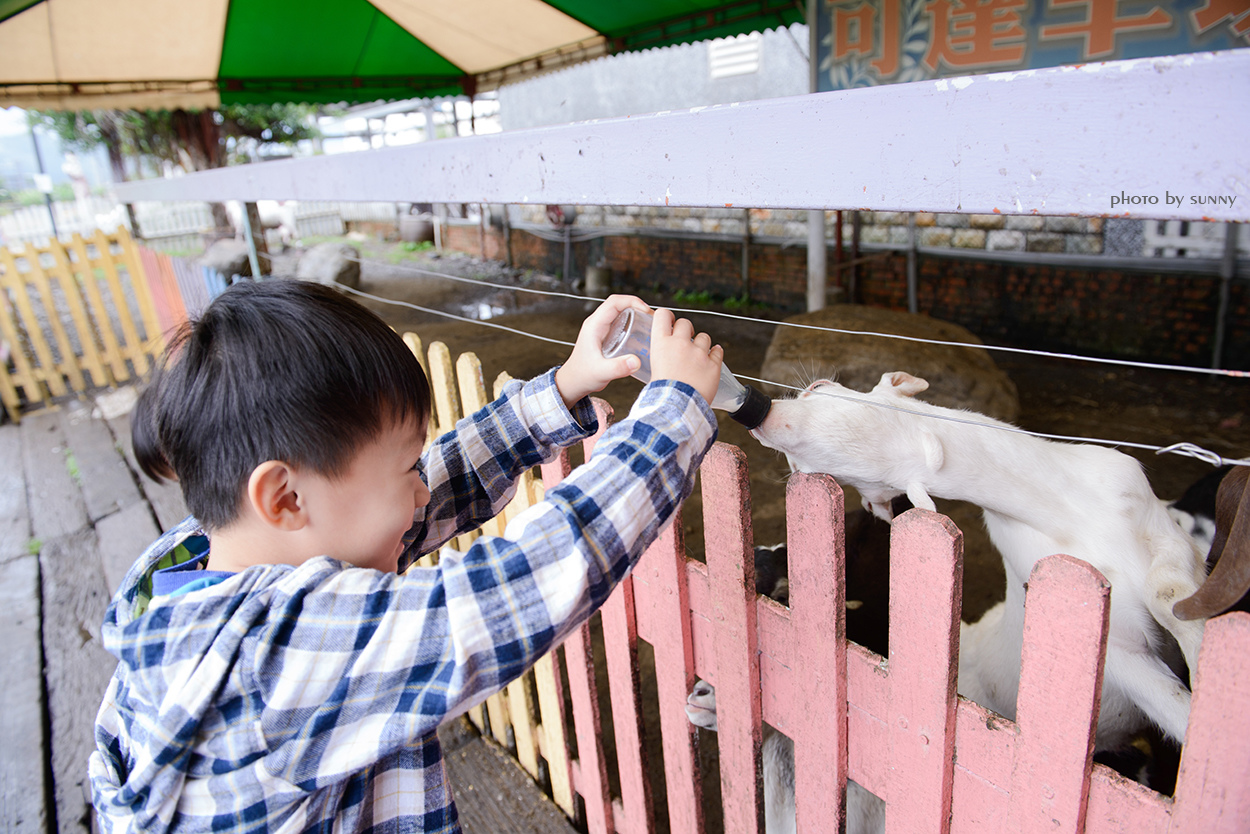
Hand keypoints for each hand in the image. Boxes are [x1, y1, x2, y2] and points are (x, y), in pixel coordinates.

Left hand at [554, 294, 651, 408]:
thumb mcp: (601, 373)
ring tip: (650, 324)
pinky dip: (632, 323)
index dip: (632, 301)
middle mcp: (597, 323)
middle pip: (618, 304)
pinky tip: (642, 334)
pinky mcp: (605, 335)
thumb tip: (636, 361)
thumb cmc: (583, 376)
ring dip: (635, 313)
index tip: (647, 311)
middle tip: (652, 319)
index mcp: (594, 325)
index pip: (614, 302)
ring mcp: (600, 328)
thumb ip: (618, 368)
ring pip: (620, 312)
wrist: (574, 382)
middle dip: (637, 306)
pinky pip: (620, 322)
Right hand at [648, 308, 723, 405]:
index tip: (670, 322)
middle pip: (685, 323)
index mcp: (661, 344)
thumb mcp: (652, 371)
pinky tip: (712, 358)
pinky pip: (718, 351)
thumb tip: (661, 361)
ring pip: (704, 336)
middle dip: (686, 330)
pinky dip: (716, 353)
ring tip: (698, 356)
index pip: (662, 315)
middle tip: (685, 341)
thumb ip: (659, 360)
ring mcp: (699, 353)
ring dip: (702, 344)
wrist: (677, 408)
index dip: (667, 316)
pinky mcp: (713, 364)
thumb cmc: (662, 394)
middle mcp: (680, 344)